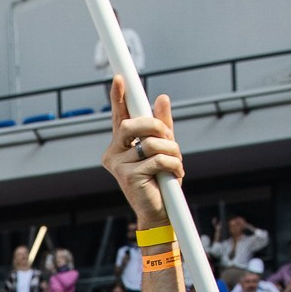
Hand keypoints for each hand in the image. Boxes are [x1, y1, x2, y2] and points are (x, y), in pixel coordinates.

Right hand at [99, 88, 180, 230]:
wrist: (160, 213)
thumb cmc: (160, 182)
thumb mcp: (163, 149)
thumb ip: (162, 125)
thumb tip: (162, 98)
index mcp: (120, 146)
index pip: (119, 117)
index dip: (118, 97)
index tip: (119, 78)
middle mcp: (113, 154)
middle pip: (131, 125)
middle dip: (155, 126)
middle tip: (169, 138)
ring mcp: (118, 166)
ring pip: (149, 143)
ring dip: (171, 151)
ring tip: (177, 164)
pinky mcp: (128, 177)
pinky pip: (157, 159)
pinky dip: (173, 165)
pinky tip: (176, 175)